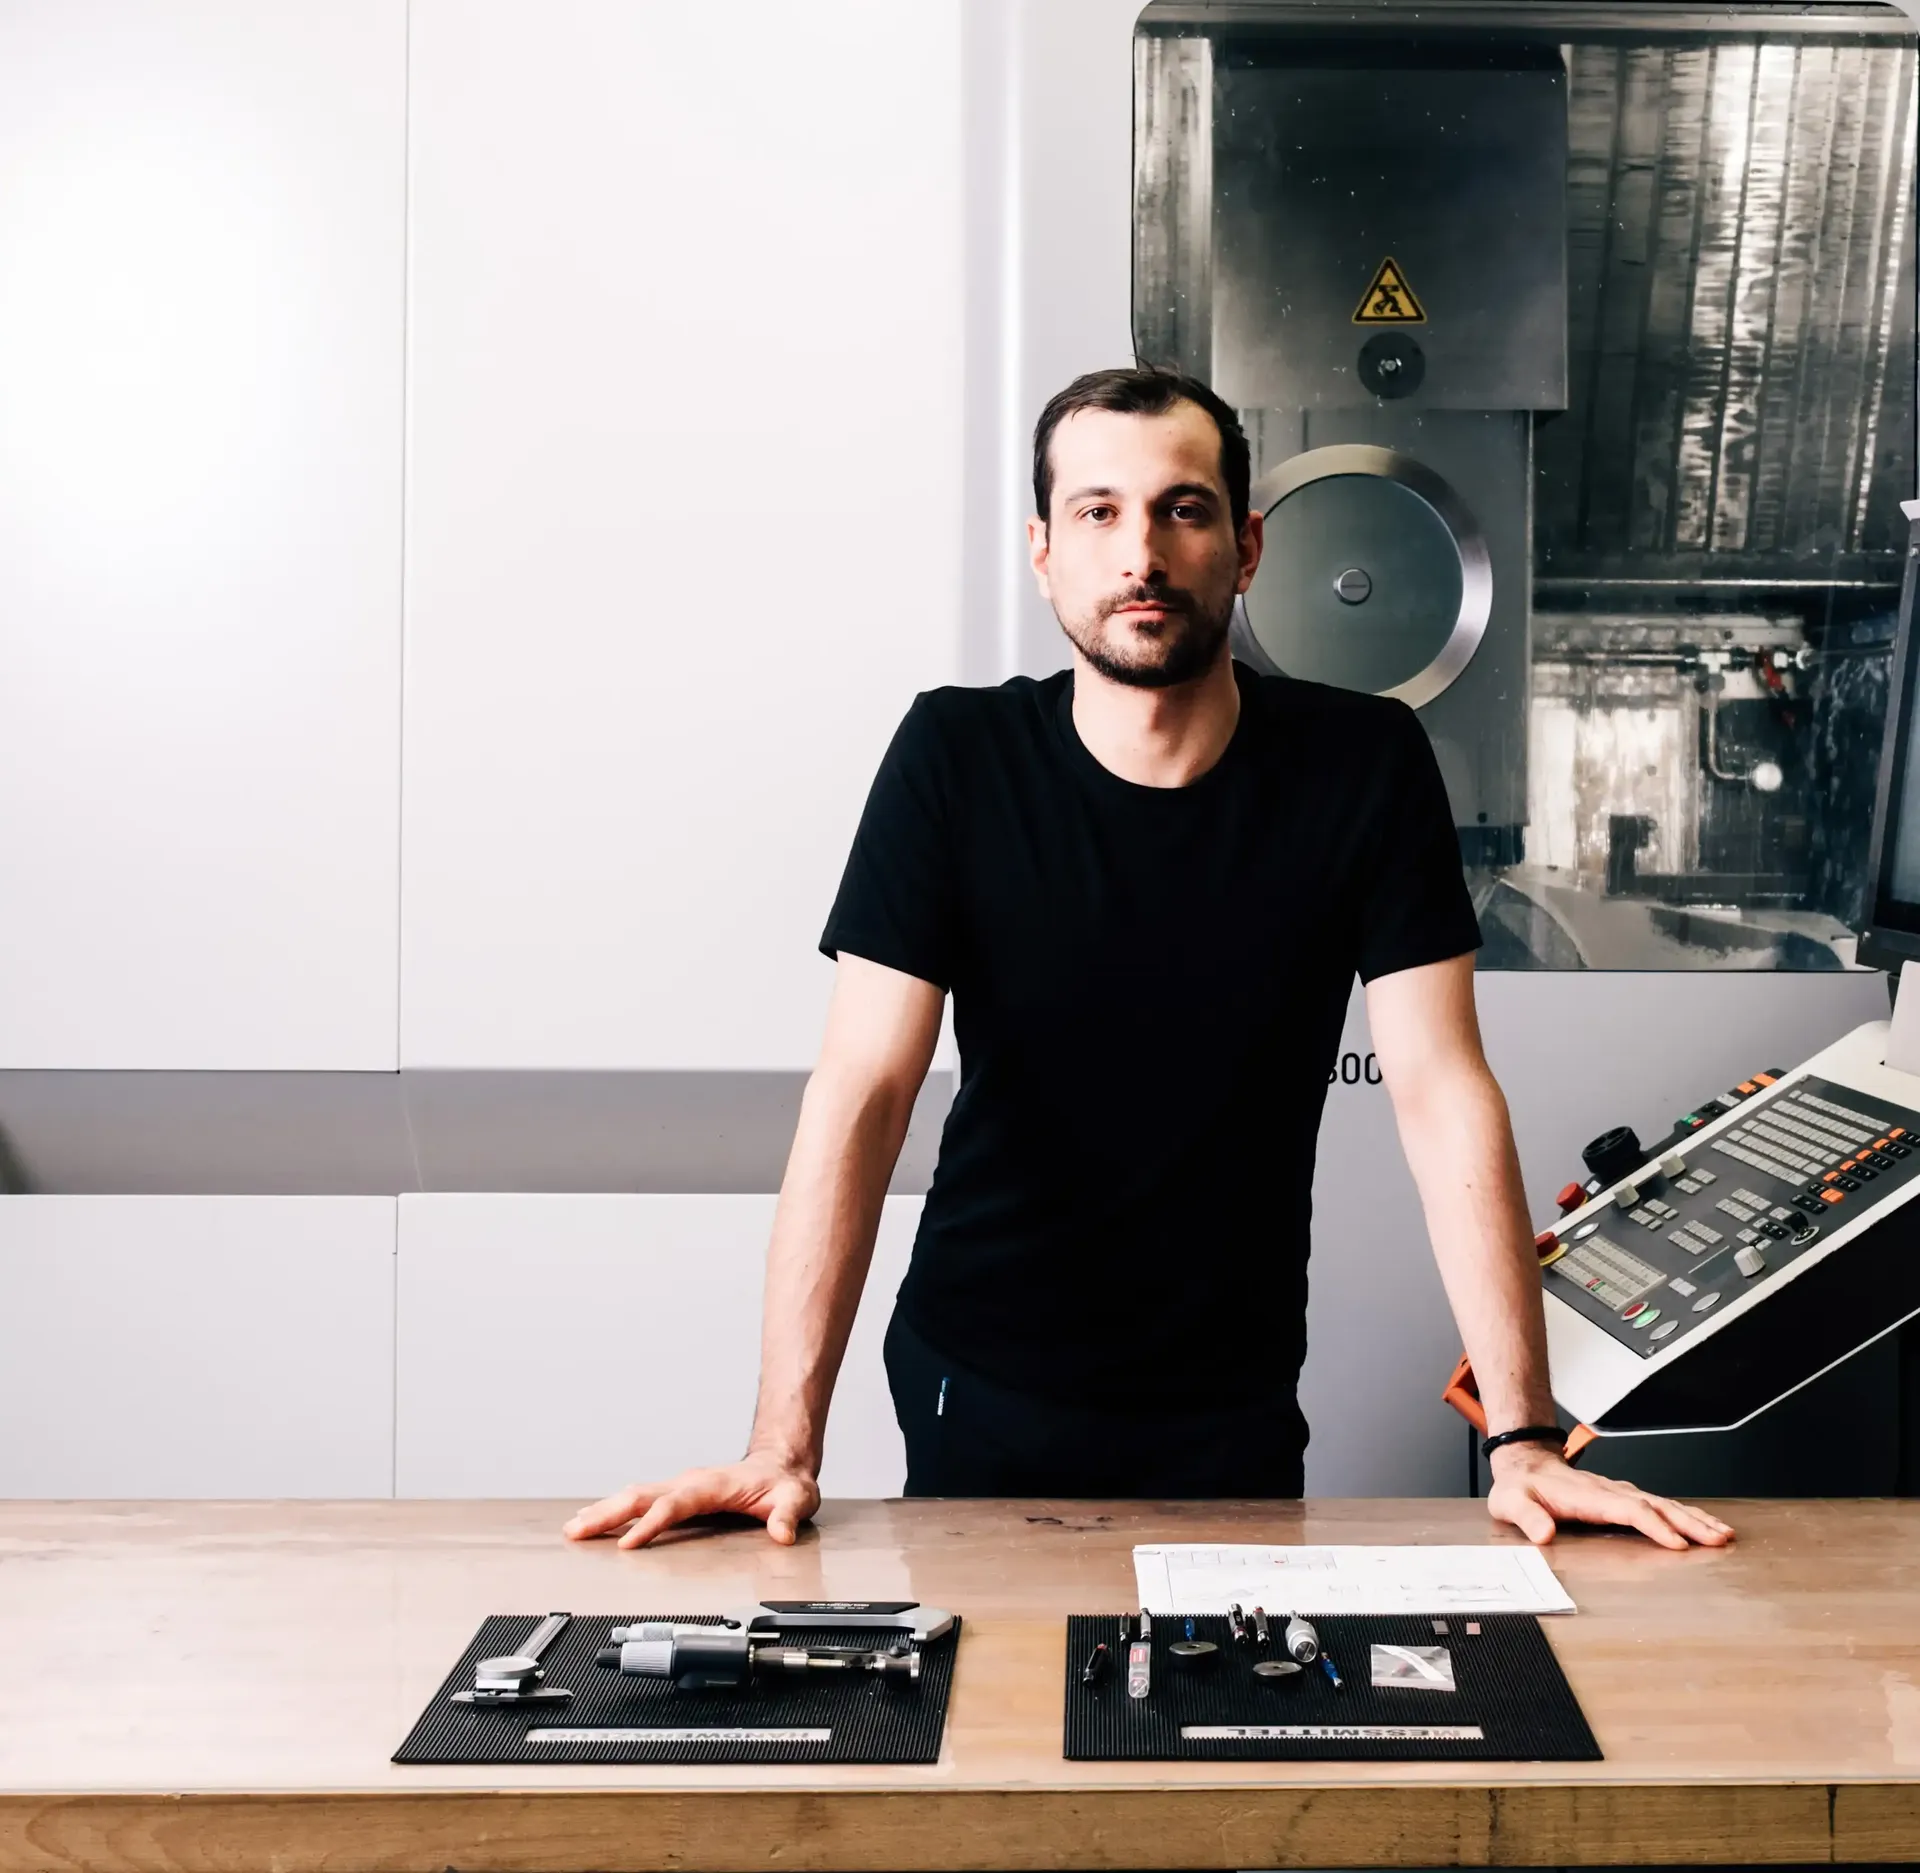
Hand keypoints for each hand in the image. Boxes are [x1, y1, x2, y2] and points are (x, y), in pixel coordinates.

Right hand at [563, 1449, 820, 1549]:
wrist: (780, 1465)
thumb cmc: (783, 1484)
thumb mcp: (795, 1499)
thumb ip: (788, 1515)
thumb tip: (782, 1532)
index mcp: (711, 1485)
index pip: (675, 1504)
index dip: (651, 1524)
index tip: (628, 1544)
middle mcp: (690, 1482)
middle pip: (641, 1496)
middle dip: (608, 1513)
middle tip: (577, 1531)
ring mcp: (680, 1487)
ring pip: (634, 1496)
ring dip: (604, 1511)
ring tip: (574, 1529)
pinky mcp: (676, 1494)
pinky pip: (640, 1500)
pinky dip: (615, 1510)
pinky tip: (596, 1522)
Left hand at [1486, 1442, 1734, 1549]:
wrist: (1524, 1466)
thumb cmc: (1520, 1488)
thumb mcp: (1511, 1503)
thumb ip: (1526, 1517)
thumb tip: (1544, 1534)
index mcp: (1587, 1496)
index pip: (1627, 1509)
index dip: (1653, 1525)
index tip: (1678, 1544)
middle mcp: (1610, 1492)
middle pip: (1656, 1505)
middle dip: (1689, 1522)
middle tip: (1719, 1539)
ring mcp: (1619, 1493)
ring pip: (1664, 1504)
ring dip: (1694, 1518)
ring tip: (1724, 1534)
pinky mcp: (1623, 1498)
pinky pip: (1660, 1506)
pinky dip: (1685, 1515)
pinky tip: (1704, 1525)